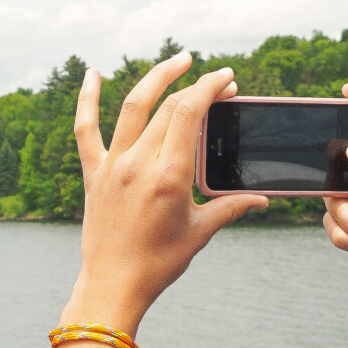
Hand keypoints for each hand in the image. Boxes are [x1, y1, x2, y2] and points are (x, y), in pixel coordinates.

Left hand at [62, 53, 269, 330]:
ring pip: (133, 106)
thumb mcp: (200, 233)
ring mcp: (113, 165)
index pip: (190, 112)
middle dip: (197, 88)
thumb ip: (231, 207)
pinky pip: (86, 129)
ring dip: (157, 77)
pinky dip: (87, 99)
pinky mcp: (93, 174)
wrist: (113, 286)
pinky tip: (92, 73)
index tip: (226, 78)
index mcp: (169, 176)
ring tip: (178, 61)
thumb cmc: (158, 264)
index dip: (210, 87)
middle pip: (169, 107)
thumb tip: (261, 198)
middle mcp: (138, 163)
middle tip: (218, 85)